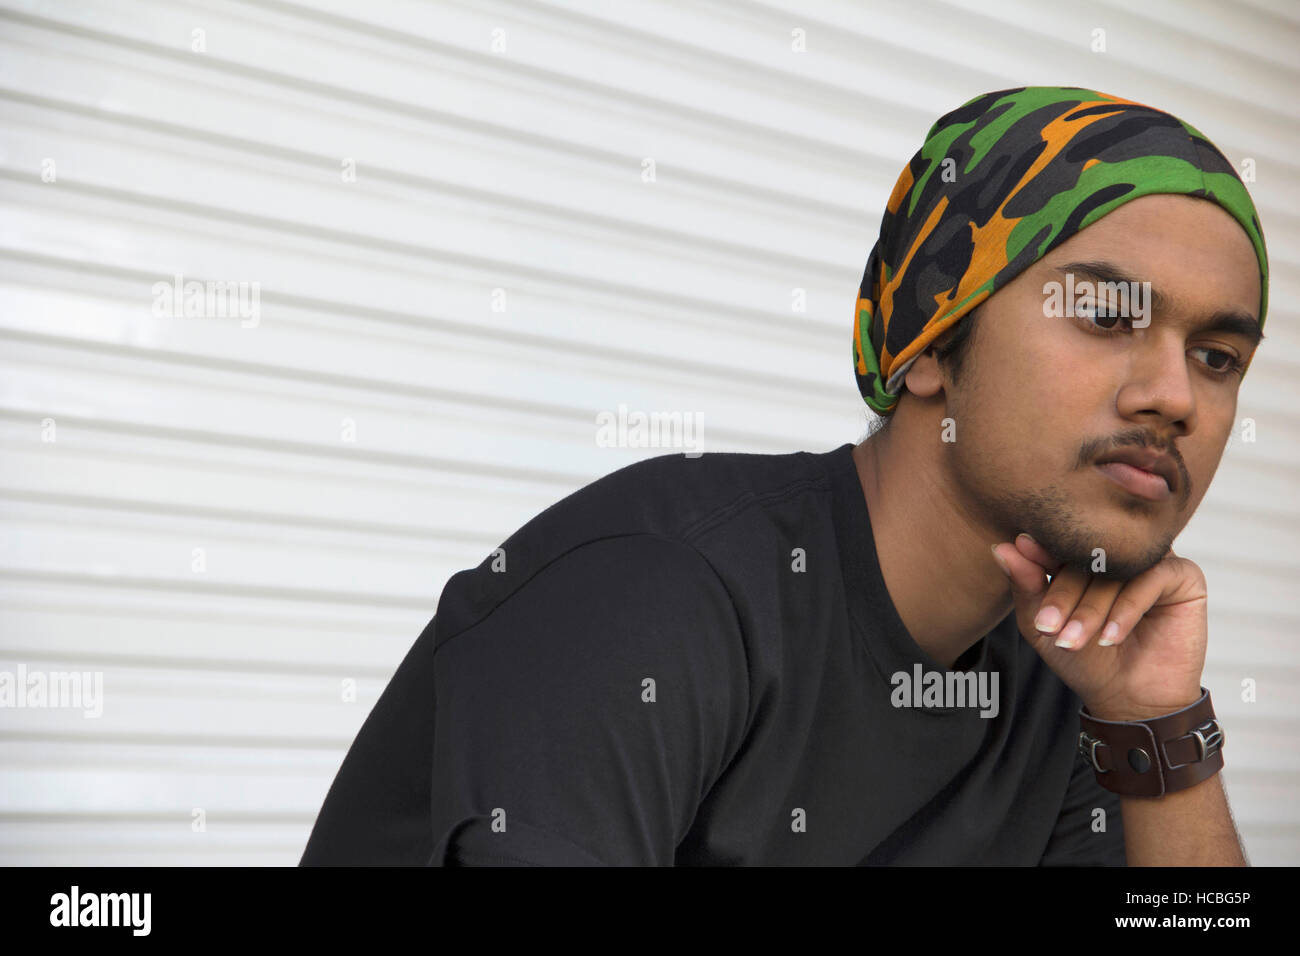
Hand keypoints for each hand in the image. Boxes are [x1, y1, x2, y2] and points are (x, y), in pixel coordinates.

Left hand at [990, 534, 1205, 720]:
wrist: (1131, 700)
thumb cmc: (1086, 660)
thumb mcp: (1045, 627)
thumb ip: (1026, 587)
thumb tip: (1002, 548)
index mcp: (1087, 556)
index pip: (1062, 543)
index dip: (1040, 549)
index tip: (1021, 548)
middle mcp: (1121, 553)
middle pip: (1088, 558)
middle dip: (1064, 595)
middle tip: (1048, 627)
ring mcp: (1153, 561)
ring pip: (1119, 569)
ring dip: (1092, 608)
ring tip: (1074, 641)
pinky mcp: (1184, 576)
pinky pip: (1153, 578)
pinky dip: (1127, 609)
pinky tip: (1110, 637)